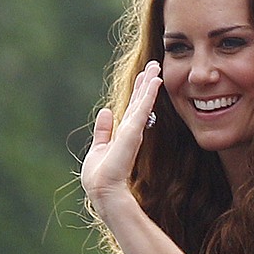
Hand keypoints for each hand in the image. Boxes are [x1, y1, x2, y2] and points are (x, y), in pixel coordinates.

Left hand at [81, 61, 162, 214]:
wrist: (103, 190)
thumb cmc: (101, 176)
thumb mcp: (98, 148)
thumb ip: (104, 130)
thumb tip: (106, 111)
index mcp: (124, 133)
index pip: (134, 107)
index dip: (140, 91)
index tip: (146, 75)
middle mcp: (132, 130)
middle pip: (141, 101)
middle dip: (147, 82)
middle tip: (155, 64)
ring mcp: (134, 130)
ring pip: (143, 102)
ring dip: (149, 83)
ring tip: (155, 67)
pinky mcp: (133, 132)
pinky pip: (142, 109)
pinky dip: (148, 94)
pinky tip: (153, 82)